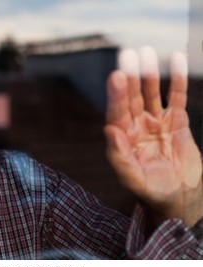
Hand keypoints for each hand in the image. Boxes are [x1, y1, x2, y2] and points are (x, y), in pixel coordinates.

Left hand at [104, 47, 202, 226]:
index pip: (117, 111)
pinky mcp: (176, 121)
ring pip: (151, 92)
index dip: (116, 94)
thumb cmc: (150, 189)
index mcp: (123, 137)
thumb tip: (108, 129)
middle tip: (127, 54)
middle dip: (130, 76)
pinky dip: (177, 79)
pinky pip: (176, 97)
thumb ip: (119, 155)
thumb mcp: (132, 177)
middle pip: (131, 96)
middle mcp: (137, 125)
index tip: (117, 76)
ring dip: (149, 73)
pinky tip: (175, 59)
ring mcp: (156, 121)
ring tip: (146, 51)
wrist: (178, 195)